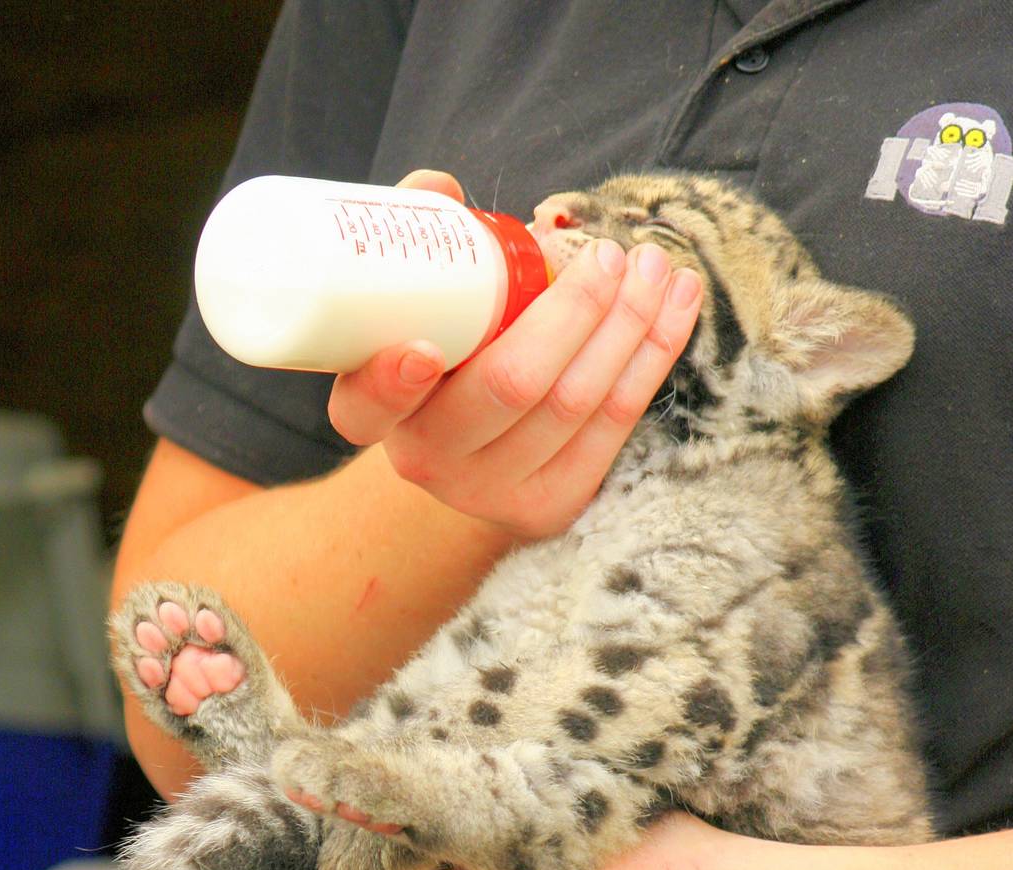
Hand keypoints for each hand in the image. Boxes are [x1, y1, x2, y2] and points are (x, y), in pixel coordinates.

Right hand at [327, 170, 702, 540]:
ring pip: (574, 402)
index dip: (392, 384)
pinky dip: (653, 355)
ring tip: (655, 265)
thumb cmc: (449, 348)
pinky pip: (614, 423)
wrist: (474, 451)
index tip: (423, 351)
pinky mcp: (552, 504)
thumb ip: (424, 248)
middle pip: (509, 388)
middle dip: (574, 313)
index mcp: (375, 410)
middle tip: (610, 256)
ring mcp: (491, 491)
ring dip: (629, 325)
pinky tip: (677, 302)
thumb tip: (440, 191)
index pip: (366, 406)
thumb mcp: (420, 304)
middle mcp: (428, 460)